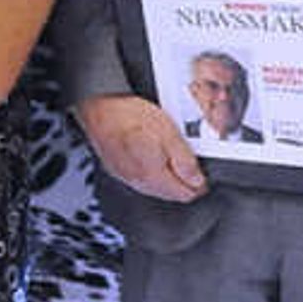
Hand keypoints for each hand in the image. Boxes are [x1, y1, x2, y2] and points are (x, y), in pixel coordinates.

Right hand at [74, 92, 204, 202]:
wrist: (99, 107)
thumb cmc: (130, 115)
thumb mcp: (169, 133)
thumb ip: (185, 161)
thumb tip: (197, 180)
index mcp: (153, 174)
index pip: (185, 194)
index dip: (199, 184)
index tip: (203, 173)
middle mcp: (138, 181)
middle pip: (170, 194)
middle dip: (183, 183)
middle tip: (189, 163)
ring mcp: (125, 176)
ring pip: (155, 189)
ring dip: (167, 179)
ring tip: (171, 156)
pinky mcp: (115, 169)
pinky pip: (139, 180)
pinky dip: (150, 173)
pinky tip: (151, 157)